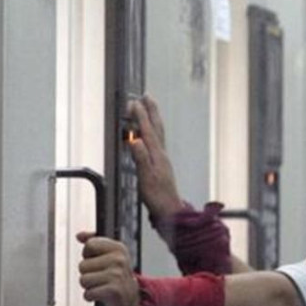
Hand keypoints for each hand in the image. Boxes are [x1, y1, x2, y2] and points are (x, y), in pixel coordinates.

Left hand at [76, 232, 140, 305]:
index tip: (98, 261)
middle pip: (83, 265)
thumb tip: (79, 235)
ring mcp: (117, 275)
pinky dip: (91, 296)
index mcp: (118, 247)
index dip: (89, 255)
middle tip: (101, 276)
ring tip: (101, 285)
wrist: (131, 297)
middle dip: (88, 273)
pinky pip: (88, 293)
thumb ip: (93, 241)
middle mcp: (119, 259)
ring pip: (83, 280)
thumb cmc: (117, 275)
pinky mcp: (113, 291)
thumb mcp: (110, 254)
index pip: (89, 245)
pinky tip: (101, 294)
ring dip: (89, 286)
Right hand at [128, 95, 183, 218]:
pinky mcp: (161, 163)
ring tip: (149, 107)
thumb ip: (141, 158)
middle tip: (147, 95)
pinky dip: (153, 131)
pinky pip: (157, 141)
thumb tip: (135, 140)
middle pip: (156, 127)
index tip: (134, 102)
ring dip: (153, 118)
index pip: (147, 131)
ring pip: (158, 133)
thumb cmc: (157, 197)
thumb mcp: (146, 178)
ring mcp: (162, 158)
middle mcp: (161, 153)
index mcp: (157, 155)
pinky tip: (150, 133)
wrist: (170, 210)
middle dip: (151, 111)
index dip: (140, 116)